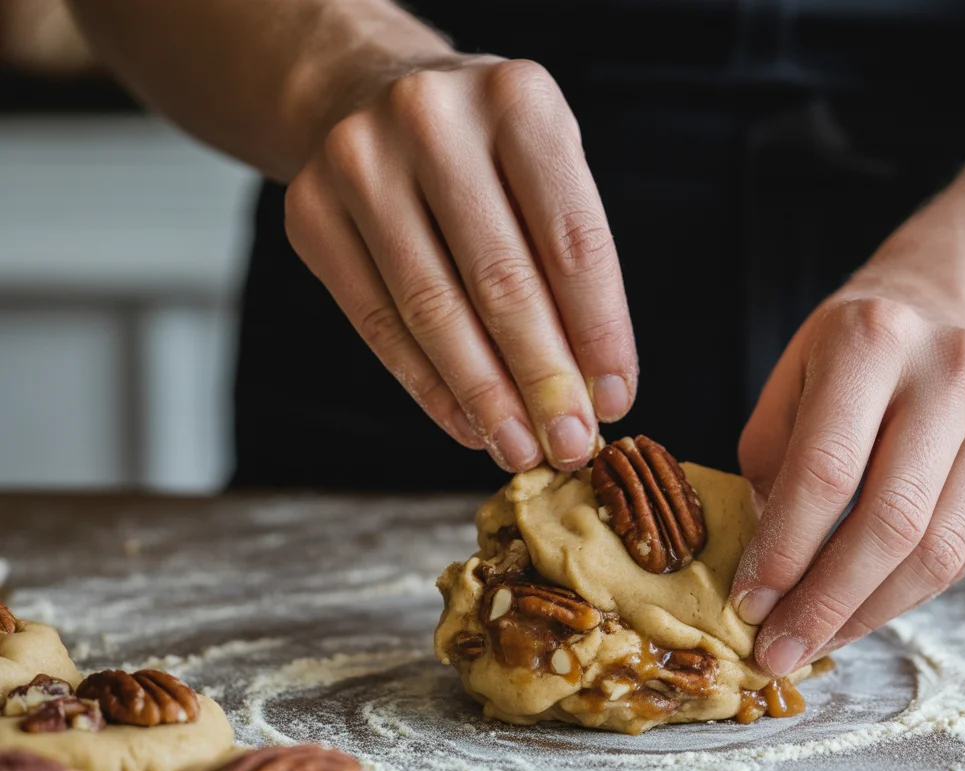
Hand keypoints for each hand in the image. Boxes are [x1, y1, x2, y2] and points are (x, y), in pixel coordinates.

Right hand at [284, 54, 635, 471]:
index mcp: (517, 101)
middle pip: (501, 281)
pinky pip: (376, 322)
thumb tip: (593, 388)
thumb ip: (571, 263)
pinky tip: (465, 424)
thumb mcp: (547, 167)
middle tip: (570, 443)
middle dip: (542, 379)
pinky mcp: (312, 212)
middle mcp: (432, 120)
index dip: (599, 334)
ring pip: (432, 310)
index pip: (572, 241)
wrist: (370, 90)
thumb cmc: (486, 148)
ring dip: (484, 396)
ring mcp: (360, 163)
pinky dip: (427, 385)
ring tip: (520, 448)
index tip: (616, 401)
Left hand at [730, 290, 964, 675]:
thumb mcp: (788, 391)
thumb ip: (771, 473)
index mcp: (873, 338)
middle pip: (890, 521)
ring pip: (939, 552)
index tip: (750, 607)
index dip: (785, 551)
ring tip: (819, 641)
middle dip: (827, 603)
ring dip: (869, 613)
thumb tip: (771, 580)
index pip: (826, 471)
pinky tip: (870, 606)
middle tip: (782, 650)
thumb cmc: (846, 368)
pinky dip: (914, 594)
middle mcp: (954, 368)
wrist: (943, 325)